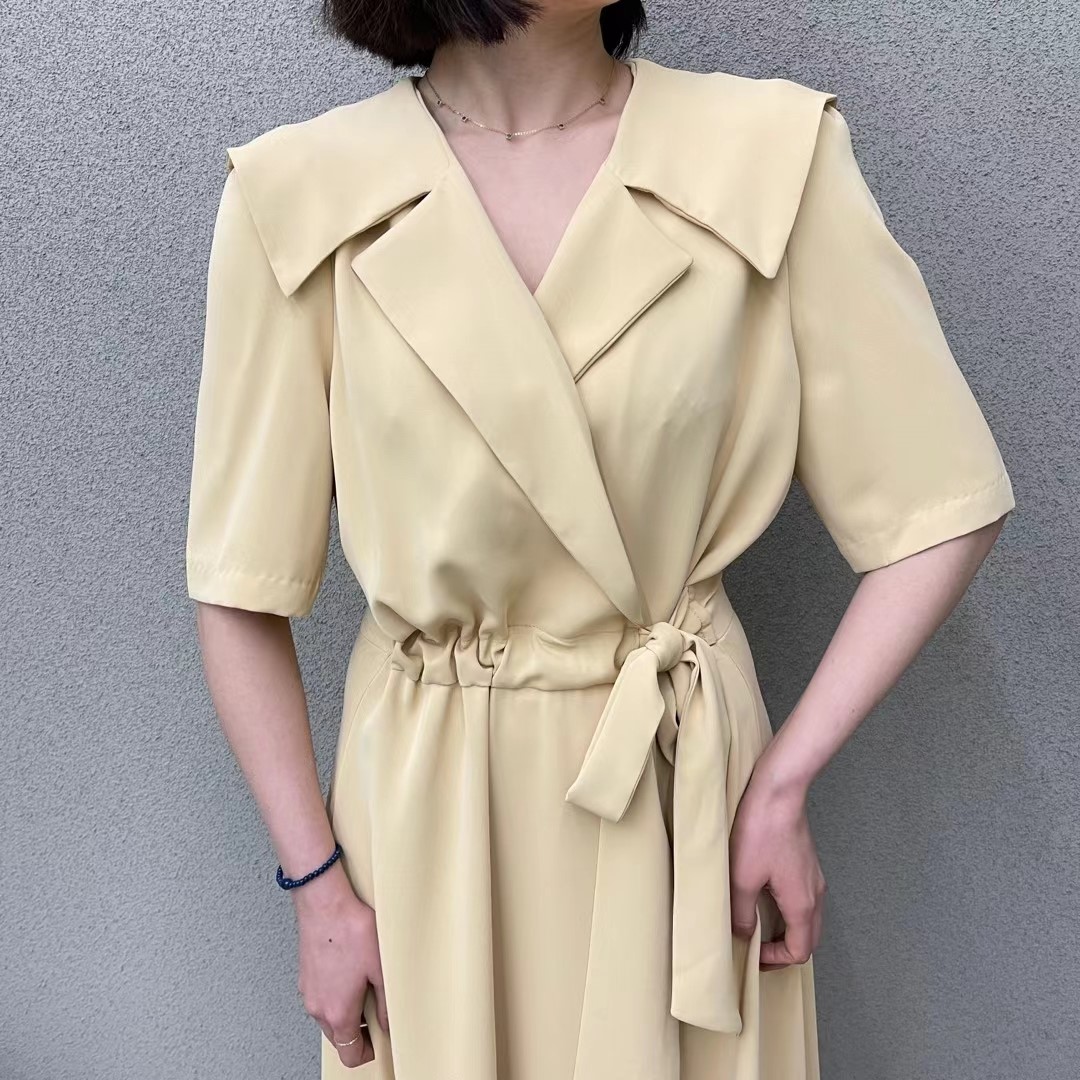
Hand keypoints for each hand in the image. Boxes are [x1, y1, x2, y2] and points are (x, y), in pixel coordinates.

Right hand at [293, 862, 389, 1067]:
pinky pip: (322, 997)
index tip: (379, 1043)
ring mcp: (308, 991)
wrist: (324, 902)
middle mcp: (318, 1007)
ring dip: (346, 1011)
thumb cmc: (350, 931)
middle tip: (377, 1012)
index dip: (368, 1053)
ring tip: (365, 986)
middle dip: (358, 1032)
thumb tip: (389, 1023)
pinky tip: (350, 972)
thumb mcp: (380, 969)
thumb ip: (386, 1003)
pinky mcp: (306, 975)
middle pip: (338, 1038)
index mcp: (337, 1012)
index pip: (350, 1054)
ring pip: (328, 1017)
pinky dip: (335, 995)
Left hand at [729, 762, 825, 969]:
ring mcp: (814, 878)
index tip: (753, 954)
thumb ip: (742, 913)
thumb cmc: (761, 832)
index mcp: (802, 904)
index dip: (777, 960)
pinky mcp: (807, 864)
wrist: (778, 794)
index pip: (801, 951)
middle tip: (759, 950)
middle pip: (810, 939)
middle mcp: (815, 894)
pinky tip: (768, 900)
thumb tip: (743, 934)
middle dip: (785, 950)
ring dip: (789, 931)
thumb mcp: (742, 878)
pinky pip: (805, 900)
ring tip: (760, 927)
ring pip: (809, 919)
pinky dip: (791, 912)